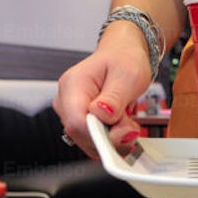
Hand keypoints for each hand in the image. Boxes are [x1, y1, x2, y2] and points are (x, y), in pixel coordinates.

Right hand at [53, 27, 152, 156]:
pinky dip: (112, 139)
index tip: (124, 132)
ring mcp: (71, 114)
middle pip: (82, 136)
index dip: (100, 134)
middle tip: (131, 124)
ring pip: (90, 142)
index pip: (76, 122)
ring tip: (127, 120)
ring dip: (114, 138)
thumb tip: (101, 114)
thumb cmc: (124, 60)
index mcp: (73, 85)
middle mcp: (66, 101)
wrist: (124, 56)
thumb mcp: (128, 75)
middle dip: (111, 136)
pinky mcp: (81, 123)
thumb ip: (115, 98)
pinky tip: (121, 125)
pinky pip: (95, 141)